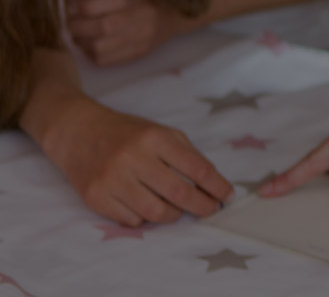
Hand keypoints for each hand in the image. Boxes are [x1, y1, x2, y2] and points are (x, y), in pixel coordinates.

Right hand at [38, 96, 231, 226]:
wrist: (77, 132)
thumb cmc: (127, 134)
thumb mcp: (161, 133)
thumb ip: (188, 155)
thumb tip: (215, 186)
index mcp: (155, 138)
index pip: (197, 168)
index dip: (218, 186)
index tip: (228, 196)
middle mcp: (133, 158)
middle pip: (180, 194)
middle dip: (202, 206)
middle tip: (210, 209)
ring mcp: (111, 179)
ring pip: (156, 212)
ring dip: (174, 215)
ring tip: (177, 209)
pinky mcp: (94, 197)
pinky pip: (132, 220)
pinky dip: (144, 218)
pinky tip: (145, 207)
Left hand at [65, 0, 198, 65]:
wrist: (176, 10)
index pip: (91, 7)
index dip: (74, 8)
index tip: (71, 6)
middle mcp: (136, 18)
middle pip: (96, 29)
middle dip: (76, 27)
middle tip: (72, 22)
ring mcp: (140, 38)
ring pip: (98, 48)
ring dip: (82, 43)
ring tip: (82, 34)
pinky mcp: (140, 52)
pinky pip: (106, 61)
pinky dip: (93, 54)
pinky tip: (94, 44)